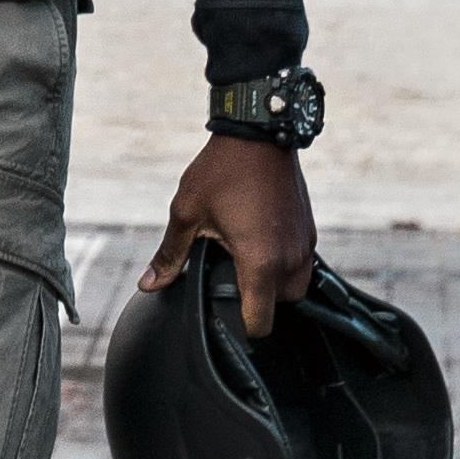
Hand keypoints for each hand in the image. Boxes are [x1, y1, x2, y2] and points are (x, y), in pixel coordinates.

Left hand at [158, 136, 316, 334]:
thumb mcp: (187, 212)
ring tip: (244, 264)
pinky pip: (302, 263)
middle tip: (229, 281)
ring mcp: (305, 244)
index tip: (223, 311)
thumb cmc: (222, 170)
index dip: (240, 326)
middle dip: (258, 303)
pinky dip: (284, 264)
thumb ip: (170, 255)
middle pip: (281, 308)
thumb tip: (148, 284)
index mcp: (260, 262)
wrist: (258, 131)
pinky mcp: (310, 230)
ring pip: (296, 287)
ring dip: (274, 285)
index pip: (260, 323)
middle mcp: (290, 259)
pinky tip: (259, 245)